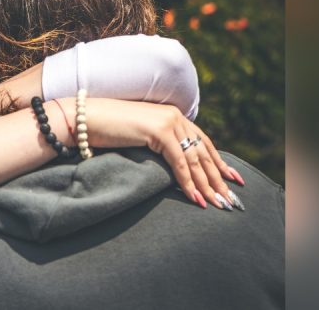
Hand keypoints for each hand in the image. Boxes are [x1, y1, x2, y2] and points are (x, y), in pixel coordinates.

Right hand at [82, 99, 244, 209]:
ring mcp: (169, 121)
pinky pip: (179, 162)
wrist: (86, 119)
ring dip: (207, 185)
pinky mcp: (159, 131)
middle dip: (218, 179)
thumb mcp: (140, 136)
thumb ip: (158, 143)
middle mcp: (175, 116)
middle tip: (231, 200)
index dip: (219, 162)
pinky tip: (195, 198)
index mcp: (173, 115)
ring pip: (195, 160)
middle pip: (203, 152)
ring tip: (218, 204)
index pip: (202, 142)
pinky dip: (188, 182)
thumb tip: (173, 165)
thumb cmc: (107, 130)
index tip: (232, 179)